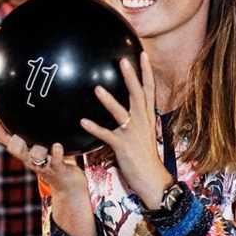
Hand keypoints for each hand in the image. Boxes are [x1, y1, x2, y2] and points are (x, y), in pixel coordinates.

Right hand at [0, 109, 88, 197]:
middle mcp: (29, 158)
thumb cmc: (53, 158)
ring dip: (38, 149)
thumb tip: (34, 100)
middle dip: (14, 143)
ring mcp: (43, 164)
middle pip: (15, 150)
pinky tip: (57, 145)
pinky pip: (55, 162)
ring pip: (35, 157)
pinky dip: (56, 154)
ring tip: (44, 143)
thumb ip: (36, 128)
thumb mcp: (42, 141)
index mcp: (23, 150)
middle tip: (17, 136)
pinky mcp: (57, 170)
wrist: (68, 184)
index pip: (3, 138)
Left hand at [80, 52, 172, 208]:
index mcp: (147, 118)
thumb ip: (134, 120)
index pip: (149, 90)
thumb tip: (124, 110)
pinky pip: (107, 136)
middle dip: (131, 77)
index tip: (142, 55)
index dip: (146, 72)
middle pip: (138, 95)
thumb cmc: (145, 158)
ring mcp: (133, 135)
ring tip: (97, 88)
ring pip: (121, 114)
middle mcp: (142, 123)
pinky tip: (82, 121)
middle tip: (122, 61)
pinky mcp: (123, 147)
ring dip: (109, 101)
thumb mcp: (142, 135)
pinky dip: (95, 128)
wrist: (153, 181)